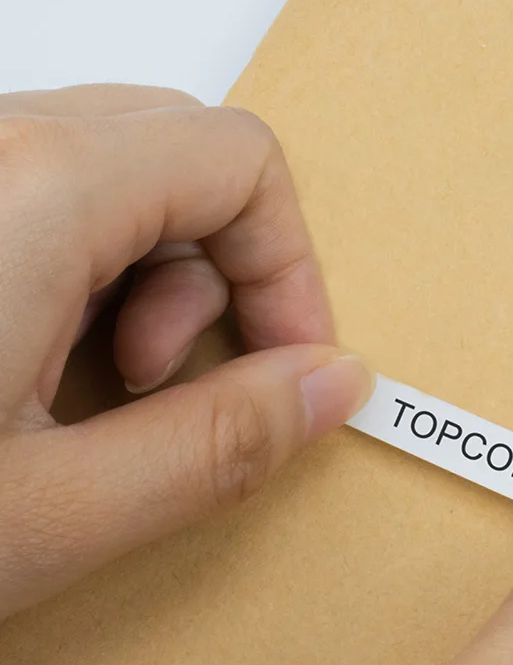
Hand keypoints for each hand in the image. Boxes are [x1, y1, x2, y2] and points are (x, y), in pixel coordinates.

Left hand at [0, 85, 370, 616]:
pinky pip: (45, 187)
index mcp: (32, 187)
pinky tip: (30, 357)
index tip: (289, 362)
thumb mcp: (46, 512)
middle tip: (177, 374)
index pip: (241, 161)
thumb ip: (215, 444)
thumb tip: (330, 389)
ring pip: (114, 167)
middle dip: (219, 267)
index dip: (293, 268)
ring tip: (100, 377)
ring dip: (145, 270)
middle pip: (182, 152)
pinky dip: (79, 263)